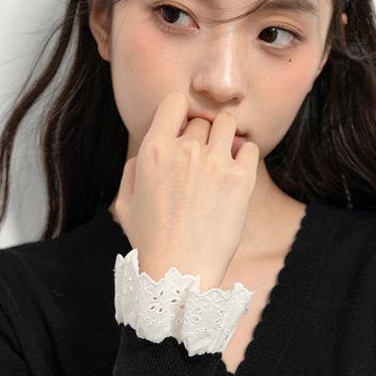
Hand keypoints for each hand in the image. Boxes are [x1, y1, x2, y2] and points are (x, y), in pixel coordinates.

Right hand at [114, 91, 259, 288]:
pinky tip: (234, 176)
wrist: (180, 273)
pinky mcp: (240, 179)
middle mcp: (184, 150)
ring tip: (220, 164)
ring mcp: (214, 163)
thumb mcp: (126, 203)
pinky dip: (244, 157)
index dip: (180, 114)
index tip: (183, 133)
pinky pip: (249, 148)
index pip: (175, 102)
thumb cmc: (151, 242)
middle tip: (201, 165)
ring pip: (228, 125)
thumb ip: (134, 168)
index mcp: (153, 151)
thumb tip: (150, 149)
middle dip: (201, 138)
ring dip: (225, 139)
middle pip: (201, 120)